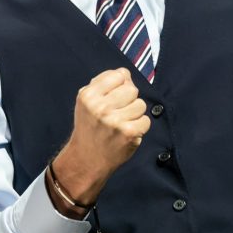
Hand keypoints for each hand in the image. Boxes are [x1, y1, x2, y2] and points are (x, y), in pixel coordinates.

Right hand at [50, 68, 149, 208]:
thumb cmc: (89, 127)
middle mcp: (100, 107)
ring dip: (135, 114)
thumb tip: (125, 74)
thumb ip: (103, 84)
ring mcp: (115, 120)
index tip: (114, 96)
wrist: (87, 159)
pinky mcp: (128, 133)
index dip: (120, 85)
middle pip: (132, 89)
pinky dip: (140, 127)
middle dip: (129, 99)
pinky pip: (146, 120)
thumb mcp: (86, 101)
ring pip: (141, 104)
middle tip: (119, 112)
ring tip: (123, 122)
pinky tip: (129, 132)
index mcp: (88, 95)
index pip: (119, 75)